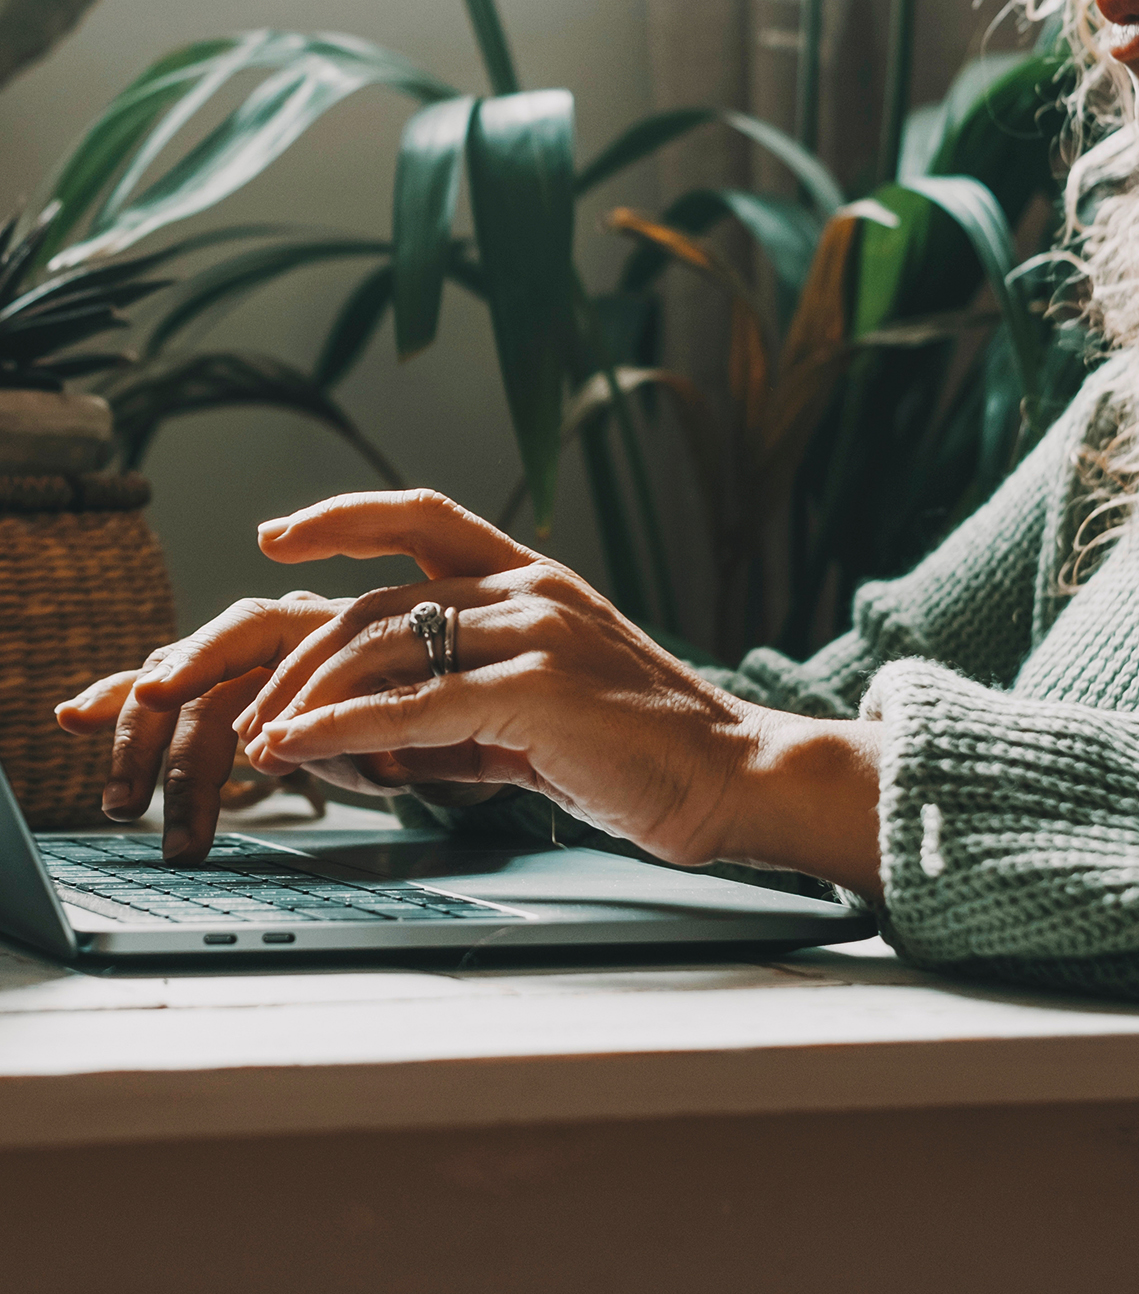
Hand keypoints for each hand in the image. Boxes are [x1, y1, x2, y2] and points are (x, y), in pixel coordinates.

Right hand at [56, 592, 453, 862]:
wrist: (483, 723)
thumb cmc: (464, 714)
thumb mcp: (437, 724)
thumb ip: (375, 728)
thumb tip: (306, 743)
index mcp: (335, 625)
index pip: (249, 630)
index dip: (199, 658)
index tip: (157, 693)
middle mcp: (289, 640)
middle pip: (199, 669)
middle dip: (152, 729)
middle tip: (127, 797)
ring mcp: (268, 672)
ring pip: (187, 698)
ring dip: (143, 750)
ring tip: (120, 808)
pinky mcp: (257, 707)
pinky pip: (190, 710)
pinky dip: (141, 723)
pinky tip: (79, 718)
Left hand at [238, 489, 883, 896]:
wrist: (731, 776)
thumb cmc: (641, 749)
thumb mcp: (539, 711)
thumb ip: (461, 708)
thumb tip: (376, 738)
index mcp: (535, 580)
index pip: (422, 517)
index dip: (343, 517)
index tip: (278, 536)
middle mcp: (531, 588)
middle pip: (378, 600)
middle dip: (300, 657)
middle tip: (252, 707)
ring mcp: (536, 631)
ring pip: (385, 646)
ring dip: (307, 697)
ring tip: (261, 741)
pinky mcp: (538, 688)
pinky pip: (414, 704)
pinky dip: (342, 728)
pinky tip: (299, 747)